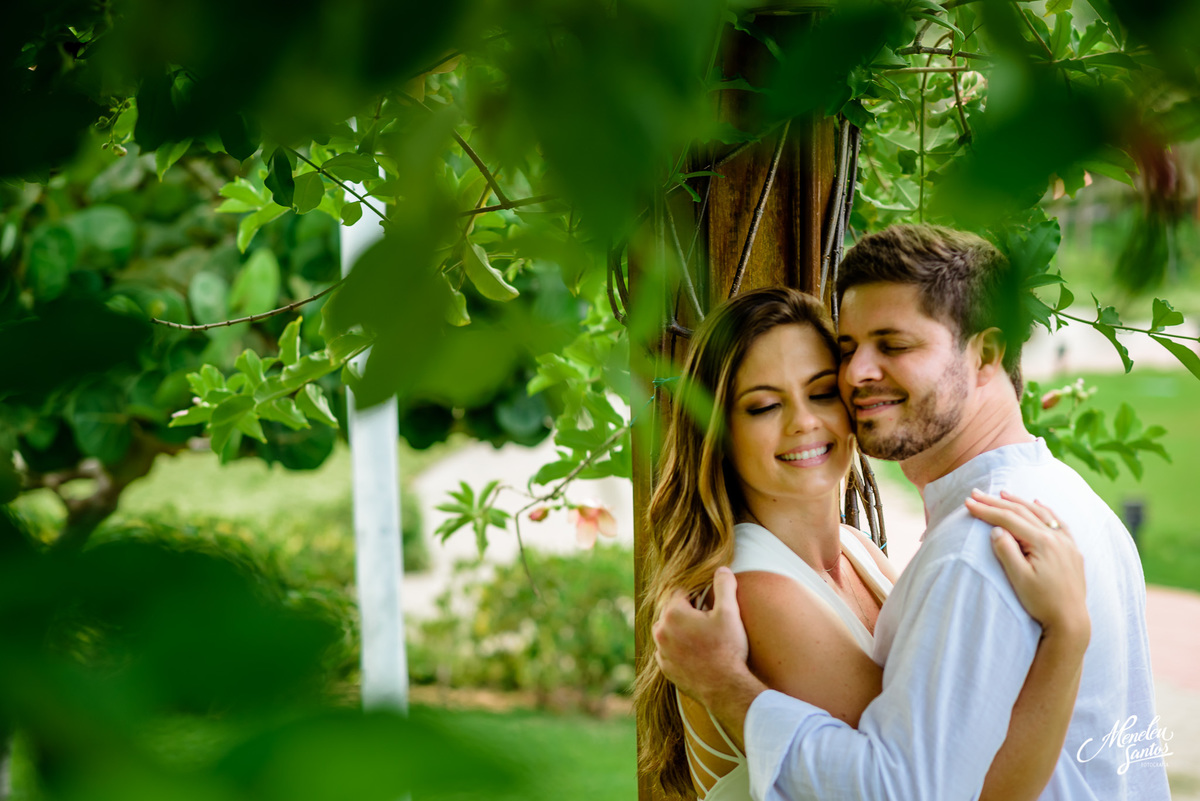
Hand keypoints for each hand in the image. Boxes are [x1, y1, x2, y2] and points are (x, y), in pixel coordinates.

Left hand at [652, 566, 752, 706]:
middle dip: (687, 611)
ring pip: (668, 631)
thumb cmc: (727, 648)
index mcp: (673, 613)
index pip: (681, 592)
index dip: (697, 595)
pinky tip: (696, 652)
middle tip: (708, 620)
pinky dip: (678, 648)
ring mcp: (661, 651)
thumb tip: (721, 569)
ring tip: (702, 636)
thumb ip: (724, 586)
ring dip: (681, 629)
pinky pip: (668, 651)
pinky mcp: (665, 668)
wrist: (725, 688)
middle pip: (672, 610)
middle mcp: (661, 631)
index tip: (709, 604)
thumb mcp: (730, 612)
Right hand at [965, 490, 1089, 645]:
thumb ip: (1007, 551)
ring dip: (1019, 502)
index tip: (968, 503)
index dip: (986, 510)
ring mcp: (1067, 543)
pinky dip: (1045, 510)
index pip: (1008, 520)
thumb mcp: (1019, 579)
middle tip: (976, 493)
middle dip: (997, 502)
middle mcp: (1057, 538)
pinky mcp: (1072, 550)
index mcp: (1042, 543)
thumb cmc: (1042, 602)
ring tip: (1002, 493)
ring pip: (1040, 514)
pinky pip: (1058, 522)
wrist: (1070, 620)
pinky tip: (1037, 503)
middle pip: (1022, 513)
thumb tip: (996, 529)